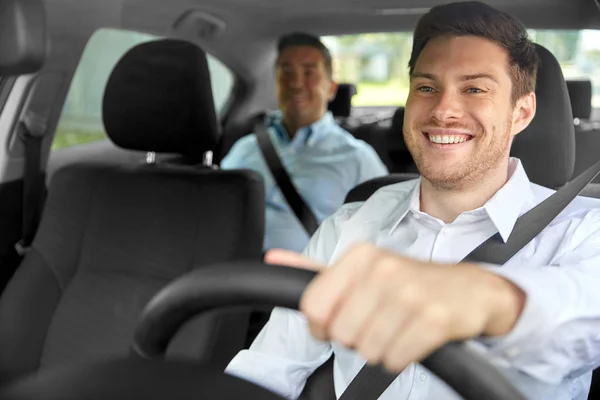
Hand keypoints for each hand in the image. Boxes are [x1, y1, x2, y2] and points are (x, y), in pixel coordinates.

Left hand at [264, 243, 524, 372]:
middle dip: (356, 338)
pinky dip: (402, 356)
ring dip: (380, 349)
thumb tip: (272, 258)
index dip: (322, 326)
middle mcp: (383, 269)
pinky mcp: (434, 319)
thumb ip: (315, 269)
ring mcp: (410, 294)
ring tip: (396, 329)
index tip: (338, 323)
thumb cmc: (409, 282)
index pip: (313, 307)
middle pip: (340, 334)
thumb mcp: (361, 269)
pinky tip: (413, 338)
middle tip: (377, 323)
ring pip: (367, 350)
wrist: (472, 290)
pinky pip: (396, 359)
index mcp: (360, 256)